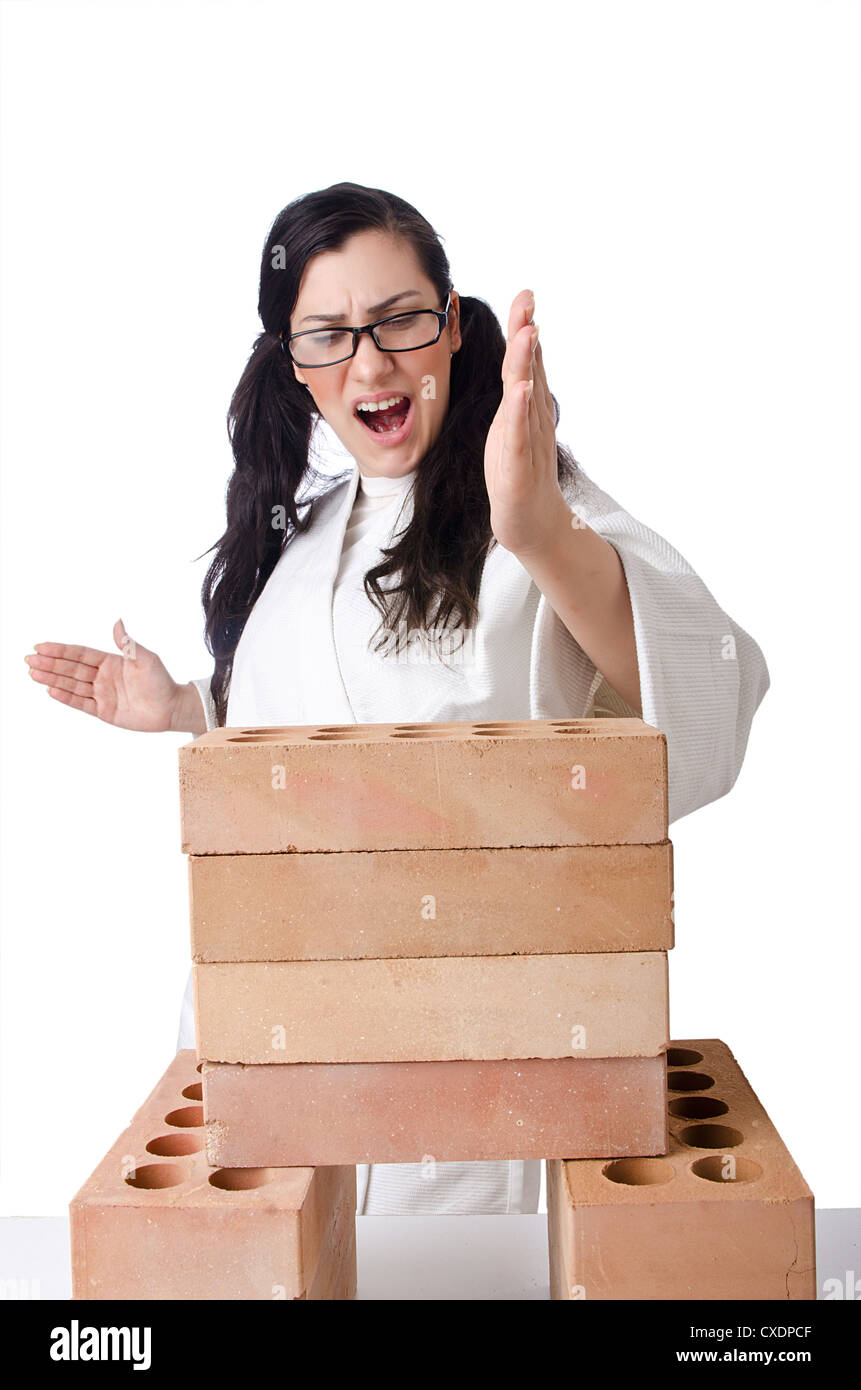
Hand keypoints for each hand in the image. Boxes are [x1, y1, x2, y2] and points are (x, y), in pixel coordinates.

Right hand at [25, 618, 187, 731]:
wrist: (171, 708)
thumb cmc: (160, 681)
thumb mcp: (145, 658)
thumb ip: (128, 643)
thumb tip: (117, 621)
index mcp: (109, 661)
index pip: (80, 654)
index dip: (61, 650)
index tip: (42, 646)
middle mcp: (101, 677)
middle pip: (71, 668)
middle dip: (50, 663)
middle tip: (29, 659)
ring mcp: (101, 694)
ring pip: (72, 685)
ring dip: (52, 678)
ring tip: (33, 672)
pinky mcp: (103, 711)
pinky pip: (81, 703)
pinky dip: (66, 697)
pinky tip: (50, 690)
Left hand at [484, 289, 567, 555]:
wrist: (533, 526)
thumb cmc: (520, 476)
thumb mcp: (513, 430)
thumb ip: (516, 399)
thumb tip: (519, 366)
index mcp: (526, 410)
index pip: (527, 363)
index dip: (526, 329)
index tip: (526, 295)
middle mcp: (532, 420)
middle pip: (530, 369)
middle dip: (527, 332)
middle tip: (528, 298)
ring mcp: (527, 443)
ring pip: (525, 396)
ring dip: (527, 363)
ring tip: (528, 332)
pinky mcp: (517, 468)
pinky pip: (518, 435)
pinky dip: (520, 411)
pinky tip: (522, 389)